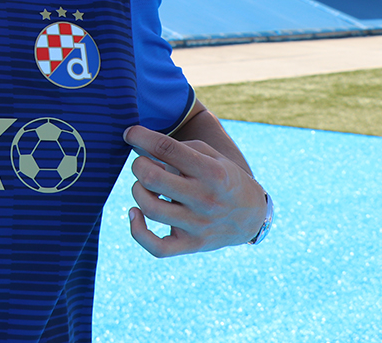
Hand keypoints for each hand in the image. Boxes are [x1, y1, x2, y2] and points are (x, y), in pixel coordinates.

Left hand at [122, 125, 266, 257]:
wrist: (251, 216)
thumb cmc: (222, 177)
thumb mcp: (209, 155)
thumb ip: (176, 148)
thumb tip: (137, 147)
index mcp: (211, 171)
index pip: (166, 148)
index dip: (140, 137)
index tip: (130, 133)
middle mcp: (205, 198)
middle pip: (151, 178)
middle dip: (138, 165)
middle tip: (143, 164)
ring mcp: (198, 225)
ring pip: (149, 207)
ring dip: (137, 191)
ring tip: (144, 186)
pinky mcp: (191, 245)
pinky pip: (156, 247)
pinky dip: (137, 230)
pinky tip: (135, 213)